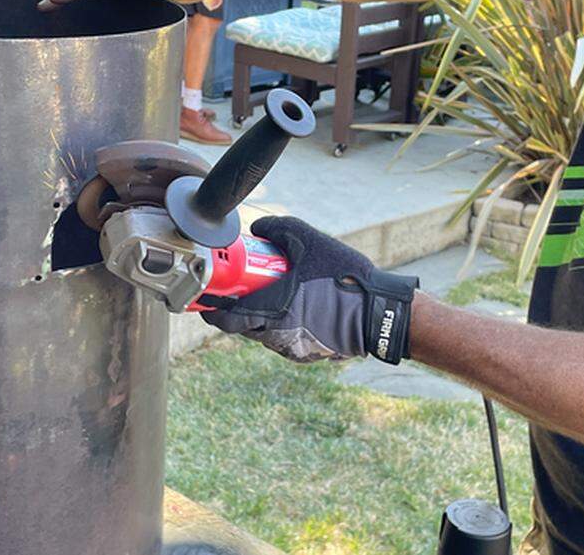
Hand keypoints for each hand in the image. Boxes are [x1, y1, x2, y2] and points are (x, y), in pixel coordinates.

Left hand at [200, 217, 418, 363]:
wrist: (380, 313)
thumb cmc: (345, 279)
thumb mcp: (311, 241)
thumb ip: (279, 229)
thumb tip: (257, 229)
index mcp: (272, 310)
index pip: (226, 319)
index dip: (210, 310)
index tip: (203, 300)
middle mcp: (277, 335)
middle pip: (244, 326)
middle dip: (238, 309)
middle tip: (241, 289)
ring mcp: (293, 348)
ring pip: (265, 333)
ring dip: (263, 316)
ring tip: (276, 293)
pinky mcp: (309, 354)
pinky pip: (285, 339)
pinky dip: (283, 325)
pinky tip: (298, 307)